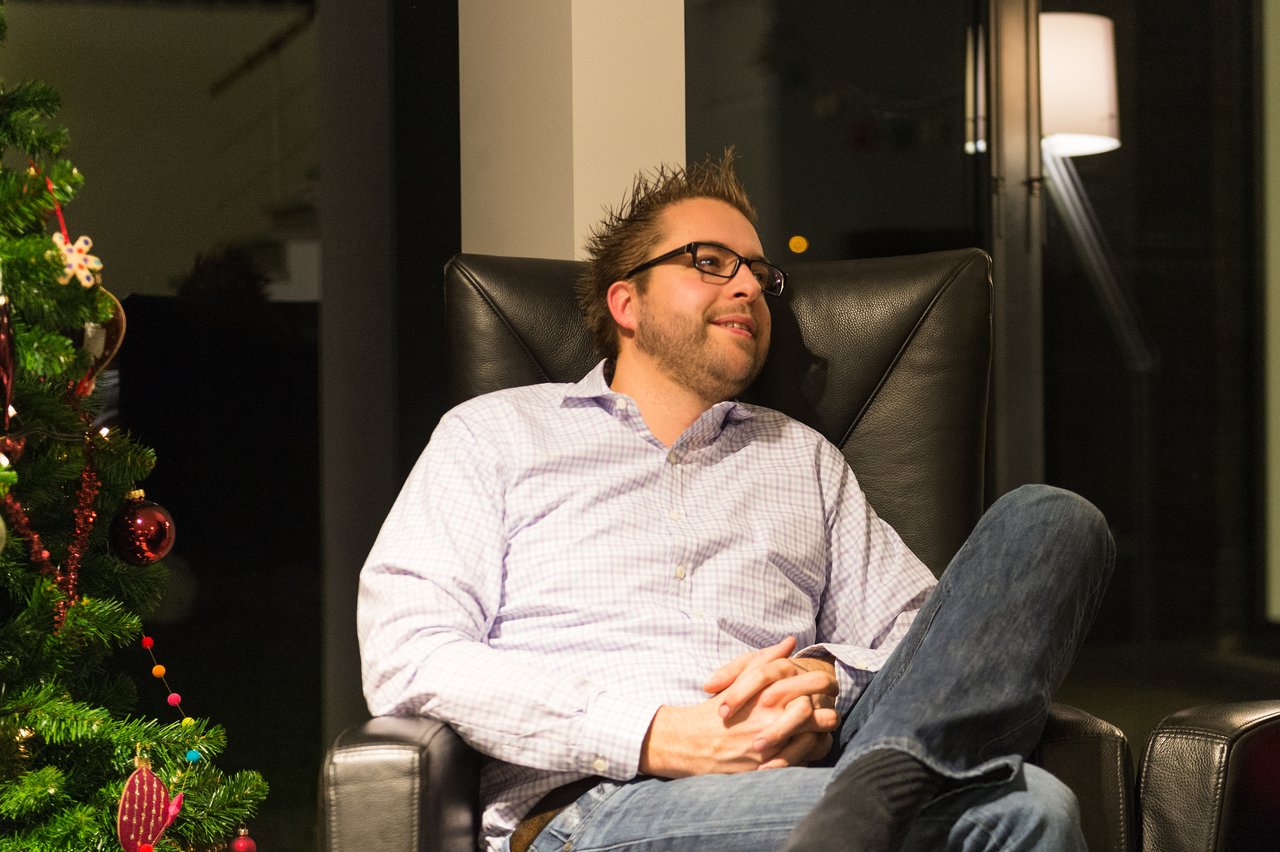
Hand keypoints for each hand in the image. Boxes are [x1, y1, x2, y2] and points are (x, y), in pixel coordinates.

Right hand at [638, 639, 838, 777]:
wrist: (691, 743)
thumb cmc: (716, 710)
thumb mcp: (739, 680)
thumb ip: (765, 660)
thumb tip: (789, 643)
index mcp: (768, 696)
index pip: (812, 688)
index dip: (824, 687)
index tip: (825, 688)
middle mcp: (773, 720)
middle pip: (821, 715)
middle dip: (828, 713)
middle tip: (827, 710)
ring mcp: (774, 745)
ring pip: (816, 740)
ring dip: (821, 734)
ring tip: (818, 729)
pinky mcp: (770, 766)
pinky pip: (804, 760)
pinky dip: (810, 753)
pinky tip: (806, 746)